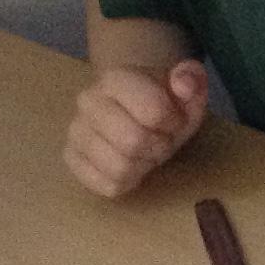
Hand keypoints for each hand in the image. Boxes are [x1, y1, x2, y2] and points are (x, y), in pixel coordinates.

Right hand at [64, 60, 207, 197]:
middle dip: (159, 146)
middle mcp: (88, 101)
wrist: (134, 108)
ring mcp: (76, 131)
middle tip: (161, 139)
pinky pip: (107, 185)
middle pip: (133, 142)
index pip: (154, 111)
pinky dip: (128, 181)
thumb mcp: (187, 89)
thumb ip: (192, 80)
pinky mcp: (72, 159)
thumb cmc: (163, 102)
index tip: (174, 119)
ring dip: (143, 165)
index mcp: (115, 78)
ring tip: (145, 150)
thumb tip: (183, 83)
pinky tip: (131, 164)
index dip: (174, 122)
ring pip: (119, 168)